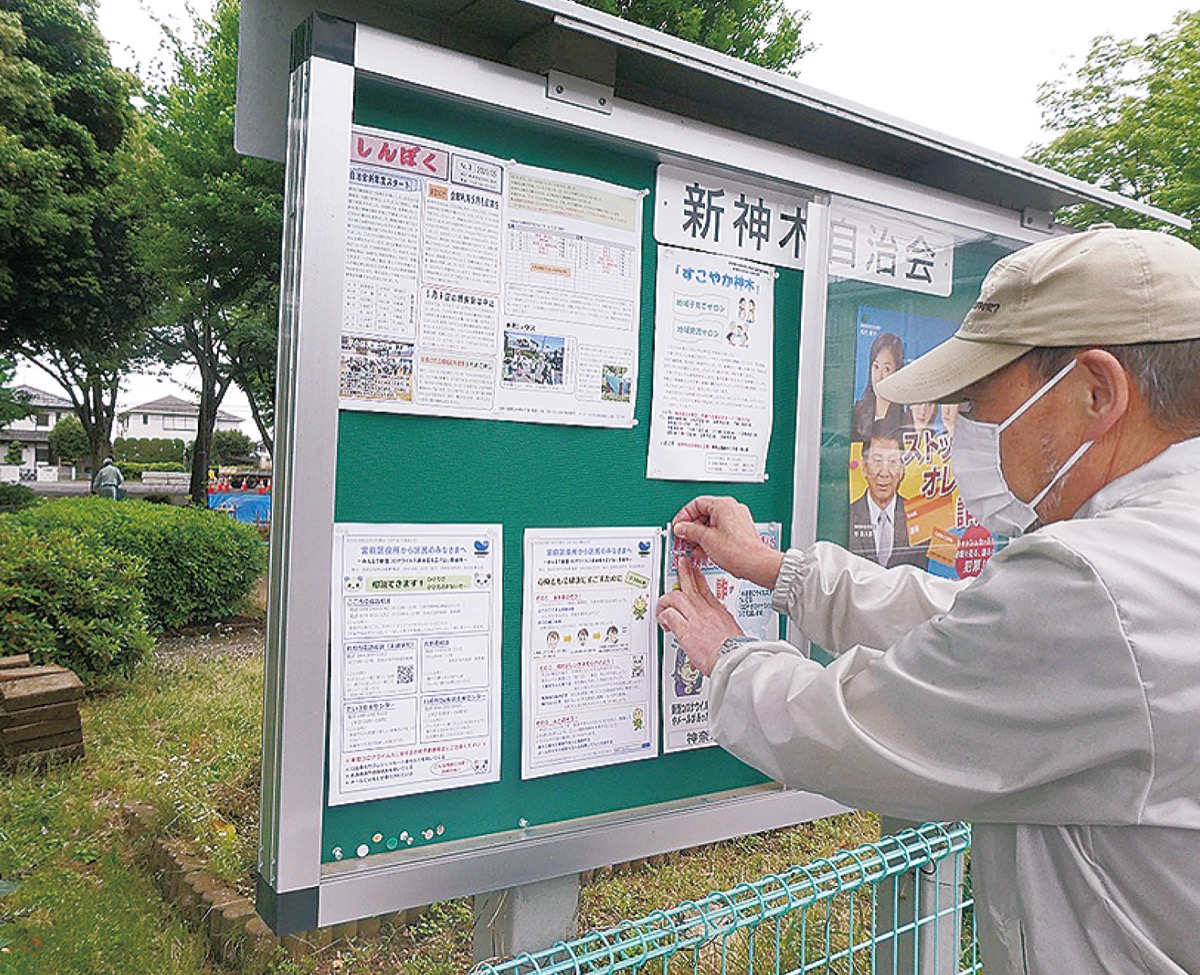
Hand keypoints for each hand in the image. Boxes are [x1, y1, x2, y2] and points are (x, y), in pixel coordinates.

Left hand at [657, 558, 743, 675]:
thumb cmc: (735, 651)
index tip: (694, 571)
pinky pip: (668, 614)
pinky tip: (664, 624)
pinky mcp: (684, 628)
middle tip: (680, 564)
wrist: (734, 658)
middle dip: (684, 572)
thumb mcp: (733, 632)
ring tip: (662, 606)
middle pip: (691, 585)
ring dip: (666, 601)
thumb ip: (722, 628)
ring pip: (675, 597)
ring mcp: (694, 617)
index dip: (698, 577)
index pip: (705, 589)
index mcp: (719, 611)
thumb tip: (717, 632)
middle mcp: (706, 610)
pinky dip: (663, 617)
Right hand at [671, 496, 784, 589]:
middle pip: (704, 513)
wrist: (756, 564)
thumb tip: (680, 528)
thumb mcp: (706, 539)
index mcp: (723, 505)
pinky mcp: (739, 531)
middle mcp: (732, 509)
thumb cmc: (738, 550)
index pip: (696, 503)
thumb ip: (689, 530)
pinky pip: (720, 531)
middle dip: (692, 528)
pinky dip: (710, 539)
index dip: (684, 515)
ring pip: (711, 524)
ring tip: (693, 547)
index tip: (678, 526)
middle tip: (684, 537)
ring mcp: (737, 520)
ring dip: (700, 536)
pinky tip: (705, 551)